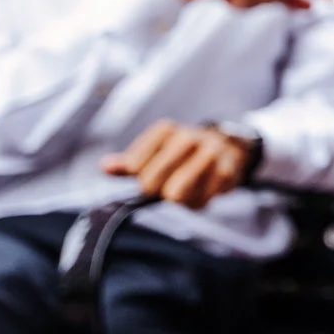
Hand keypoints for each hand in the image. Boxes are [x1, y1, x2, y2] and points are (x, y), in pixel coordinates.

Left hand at [103, 120, 255, 207]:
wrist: (228, 145)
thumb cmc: (183, 153)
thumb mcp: (155, 151)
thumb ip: (129, 162)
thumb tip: (105, 167)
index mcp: (165, 131)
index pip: (133, 167)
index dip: (140, 178)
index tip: (149, 174)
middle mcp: (187, 137)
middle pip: (151, 183)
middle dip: (157, 191)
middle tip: (168, 186)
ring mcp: (208, 154)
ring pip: (176, 195)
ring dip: (179, 199)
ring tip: (186, 189)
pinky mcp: (226, 172)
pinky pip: (200, 202)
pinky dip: (199, 202)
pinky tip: (203, 190)